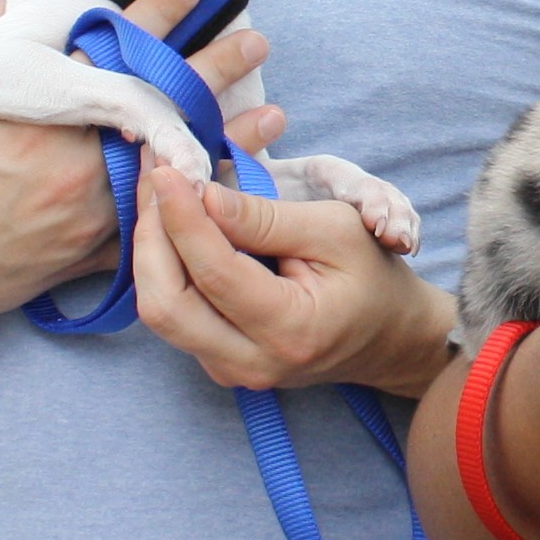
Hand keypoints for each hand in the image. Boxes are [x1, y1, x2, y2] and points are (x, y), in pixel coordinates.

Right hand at [0, 0, 290, 336]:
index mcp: (41, 107)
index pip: (118, 46)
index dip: (160, 11)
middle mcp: (75, 156)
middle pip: (163, 104)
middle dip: (216, 69)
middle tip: (256, 42)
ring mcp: (87, 211)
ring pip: (174, 168)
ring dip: (227, 139)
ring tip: (271, 116)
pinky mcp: (88, 255)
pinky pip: (154, 229)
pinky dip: (193, 206)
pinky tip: (228, 190)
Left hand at [130, 169, 459, 399]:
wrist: (390, 338)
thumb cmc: (371, 276)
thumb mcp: (335, 230)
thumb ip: (265, 217)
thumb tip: (201, 195)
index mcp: (290, 330)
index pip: (213, 272)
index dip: (182, 216)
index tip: (168, 169)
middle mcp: (252, 364)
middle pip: (165, 305)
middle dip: (150, 236)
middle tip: (155, 179)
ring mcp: (231, 370)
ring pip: (160, 312)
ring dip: (151, 248)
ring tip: (159, 193)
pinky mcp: (217, 362)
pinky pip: (173, 314)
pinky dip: (164, 267)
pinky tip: (173, 226)